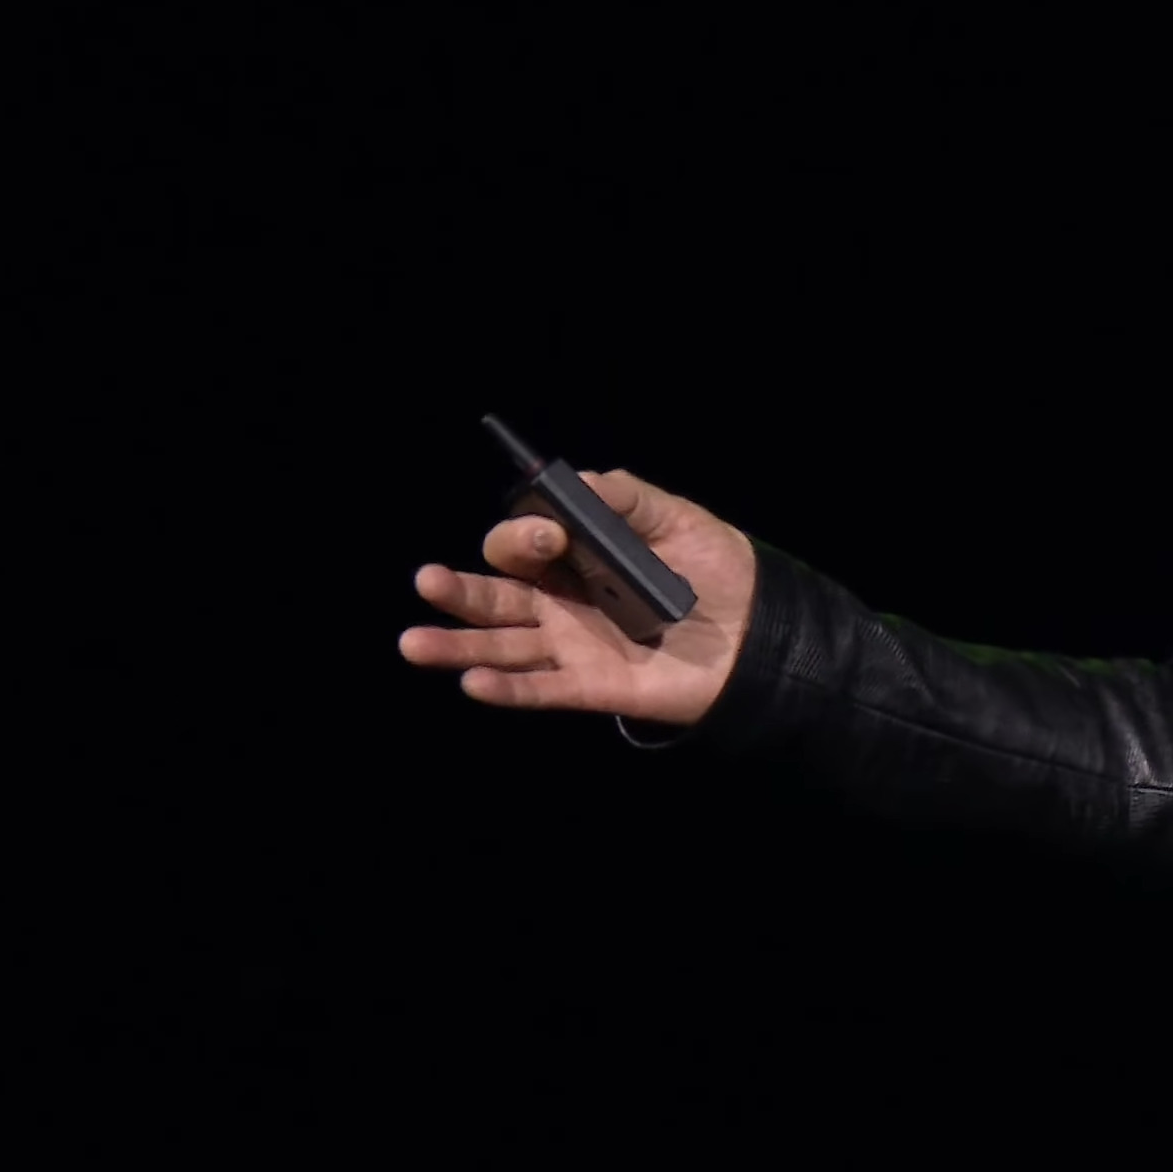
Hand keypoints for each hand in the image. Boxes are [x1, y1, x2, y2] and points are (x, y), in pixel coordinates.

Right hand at [397, 467, 758, 726]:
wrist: (761, 633)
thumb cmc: (718, 572)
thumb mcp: (676, 520)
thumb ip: (624, 498)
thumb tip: (574, 482)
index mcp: (574, 559)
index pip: (522, 547)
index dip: (523, 537)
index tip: (550, 536)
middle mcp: (561, 603)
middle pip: (494, 596)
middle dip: (458, 589)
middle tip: (427, 579)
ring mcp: (572, 646)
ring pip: (500, 645)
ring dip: (455, 644)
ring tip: (412, 643)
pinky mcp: (591, 686)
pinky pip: (540, 689)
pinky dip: (506, 688)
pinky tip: (472, 682)